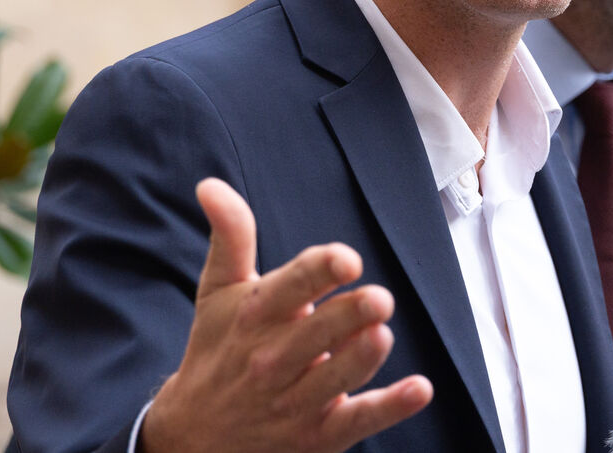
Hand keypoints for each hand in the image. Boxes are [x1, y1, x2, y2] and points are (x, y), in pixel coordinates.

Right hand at [140, 178, 432, 451]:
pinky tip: (420, 388)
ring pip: (335, 378)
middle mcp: (273, 357)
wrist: (193, 437)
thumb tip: (210, 185)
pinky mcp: (318, 434)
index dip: (318, 272)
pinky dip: (390, 407)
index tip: (346, 259)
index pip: (289, 288)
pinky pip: (358, 421)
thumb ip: (230, 236)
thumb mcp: (217, 292)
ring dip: (361, 359)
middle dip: (348, 317)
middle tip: (379, 300)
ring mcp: (296, 399)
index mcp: (255, 315)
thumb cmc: (218, 348)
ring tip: (382, 335)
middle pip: (316, 333)